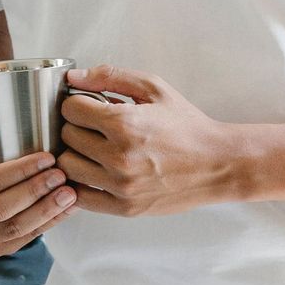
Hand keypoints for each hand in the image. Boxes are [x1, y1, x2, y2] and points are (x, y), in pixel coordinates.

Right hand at [0, 124, 78, 256]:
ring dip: (46, 211)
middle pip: (1, 209)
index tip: (47, 158)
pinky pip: (24, 240)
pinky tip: (66, 208)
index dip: (20, 172)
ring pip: (14, 229)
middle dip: (35, 192)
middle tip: (61, 175)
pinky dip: (48, 224)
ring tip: (69, 193)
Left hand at [56, 65, 243, 216]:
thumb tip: (74, 77)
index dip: (77, 103)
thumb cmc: (187, 125)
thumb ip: (111, 76)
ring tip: (94, 149)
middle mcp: (119, 157)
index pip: (70, 109)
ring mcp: (121, 185)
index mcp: (124, 124)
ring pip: (68, 167)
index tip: (88, 106)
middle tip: (93, 127)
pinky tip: (95, 172)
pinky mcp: (125, 207)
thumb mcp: (154, 88)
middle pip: (67, 137)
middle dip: (76, 127)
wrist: (218, 163)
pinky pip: (81, 197)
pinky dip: (81, 184)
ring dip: (76, 155)